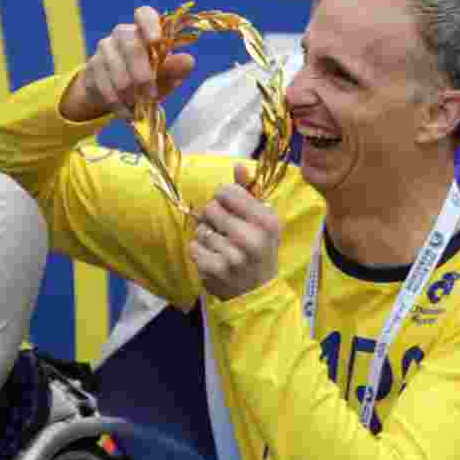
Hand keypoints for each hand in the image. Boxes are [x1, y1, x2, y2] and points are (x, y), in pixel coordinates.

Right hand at [60, 6, 194, 121]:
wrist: (114, 95)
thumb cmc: (146, 79)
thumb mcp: (164, 76)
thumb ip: (175, 68)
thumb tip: (188, 61)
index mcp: (144, 30)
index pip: (144, 14)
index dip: (149, 25)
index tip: (156, 41)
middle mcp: (122, 34)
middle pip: (131, 46)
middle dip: (142, 73)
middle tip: (151, 95)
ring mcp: (105, 49)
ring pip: (116, 68)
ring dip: (129, 92)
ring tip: (139, 107)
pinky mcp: (92, 68)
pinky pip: (104, 85)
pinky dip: (118, 103)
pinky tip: (127, 113)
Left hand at [189, 163, 281, 300]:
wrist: (257, 293)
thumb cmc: (259, 251)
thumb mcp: (263, 221)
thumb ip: (249, 192)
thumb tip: (237, 165)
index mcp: (266, 221)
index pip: (227, 191)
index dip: (223, 197)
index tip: (229, 207)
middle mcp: (252, 238)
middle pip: (210, 208)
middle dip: (213, 217)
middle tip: (224, 229)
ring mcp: (233, 256)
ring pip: (200, 229)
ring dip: (206, 235)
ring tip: (221, 245)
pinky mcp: (215, 270)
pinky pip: (193, 247)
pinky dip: (199, 251)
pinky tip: (213, 257)